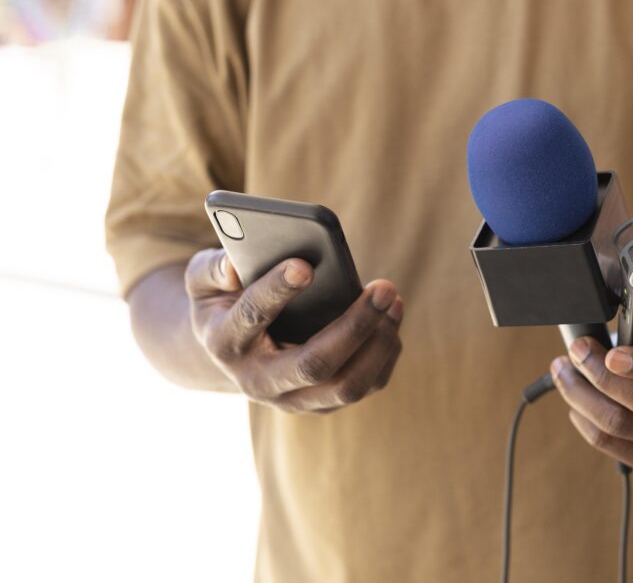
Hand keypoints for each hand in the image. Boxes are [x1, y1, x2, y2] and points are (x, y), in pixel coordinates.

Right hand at [184, 248, 402, 413]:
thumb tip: (235, 266)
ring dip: (379, 343)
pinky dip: (386, 353)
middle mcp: (257, 381)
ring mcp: (292, 399)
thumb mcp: (203, 279)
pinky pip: (365, 386)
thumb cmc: (223, 300)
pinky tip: (392, 318)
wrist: (231, 350)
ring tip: (393, 300)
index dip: (277, 290)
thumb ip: (212, 268)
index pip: (252, 318)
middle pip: (314, 364)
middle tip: (383, 288)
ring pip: (347, 386)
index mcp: (225, 343)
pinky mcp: (322, 403)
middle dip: (355, 325)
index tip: (306, 264)